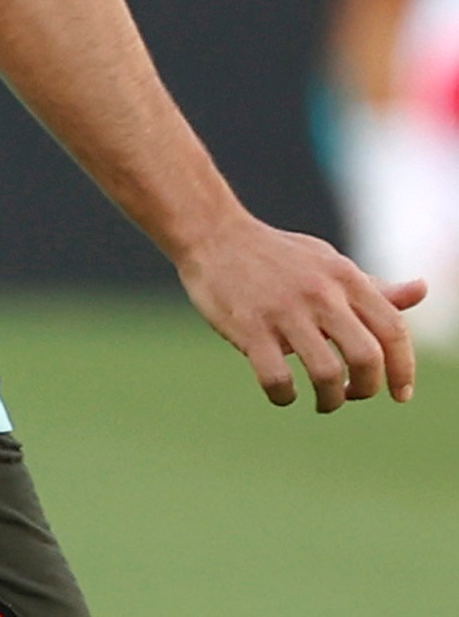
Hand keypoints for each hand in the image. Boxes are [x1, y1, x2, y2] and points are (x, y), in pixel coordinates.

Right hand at [175, 210, 423, 410]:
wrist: (212, 233)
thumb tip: (423, 289)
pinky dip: (285, 397)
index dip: (404, 369)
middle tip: (353, 394)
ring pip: (326, 373)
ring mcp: (283, 310)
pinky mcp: (247, 327)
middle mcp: (320, 293)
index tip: (399, 394)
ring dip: (331, 400)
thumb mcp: (329, 262)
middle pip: (367, 357)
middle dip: (367, 389)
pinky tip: (283, 393)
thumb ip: (373, 287)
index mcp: (344, 278)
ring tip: (324, 401)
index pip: (394, 330)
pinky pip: (276, 378)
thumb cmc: (277, 254)